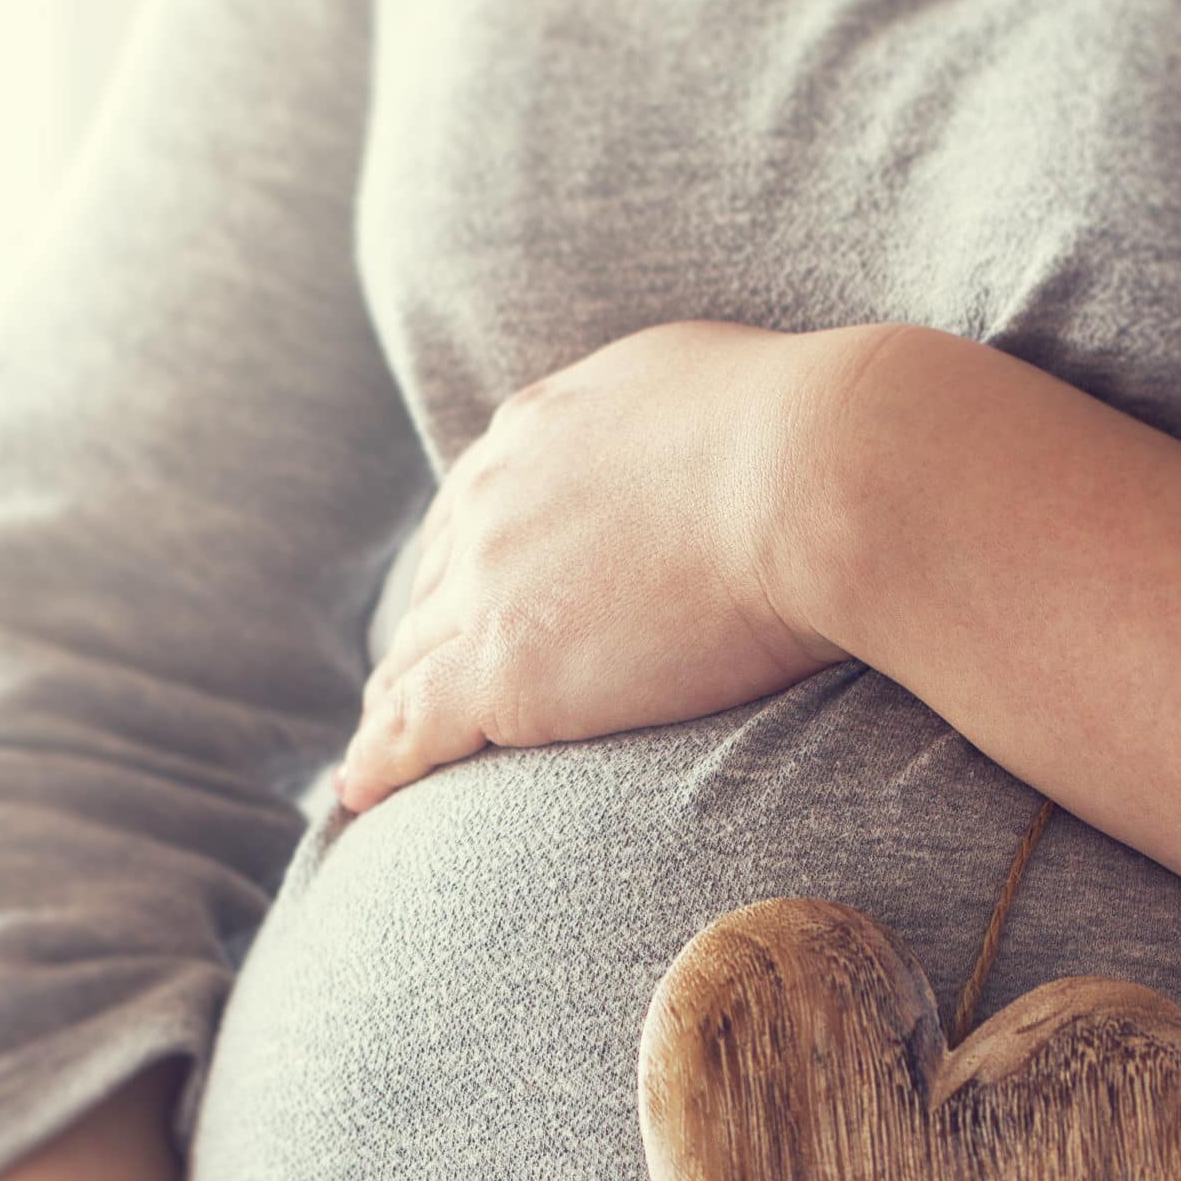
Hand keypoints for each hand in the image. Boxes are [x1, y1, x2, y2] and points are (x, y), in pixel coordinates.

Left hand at [333, 319, 888, 813]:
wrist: (821, 477)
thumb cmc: (818, 437)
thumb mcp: (717, 390)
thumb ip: (670, 424)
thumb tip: (697, 440)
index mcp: (541, 429)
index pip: (479, 510)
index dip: (468, 566)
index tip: (462, 601)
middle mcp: (495, 500)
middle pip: (437, 586)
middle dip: (424, 639)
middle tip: (408, 691)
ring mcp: (491, 587)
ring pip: (413, 660)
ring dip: (392, 706)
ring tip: (377, 753)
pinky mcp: (505, 671)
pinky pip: (416, 727)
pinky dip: (382, 760)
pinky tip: (359, 790)